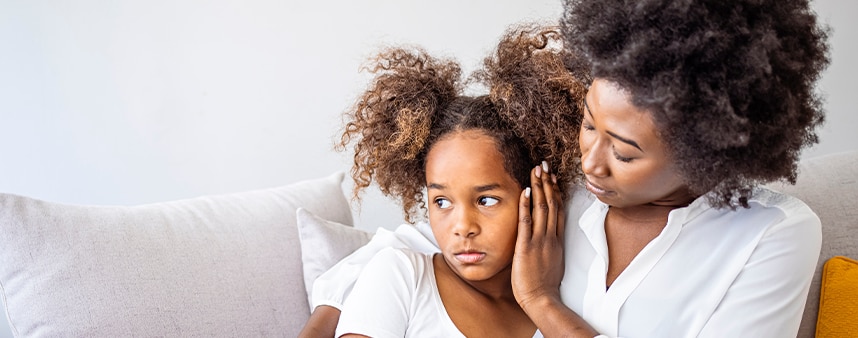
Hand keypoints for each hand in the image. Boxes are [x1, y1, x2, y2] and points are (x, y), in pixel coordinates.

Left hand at [512, 161, 565, 310]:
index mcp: (556, 241)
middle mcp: (550, 237)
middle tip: (544, 165)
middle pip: (552, 204)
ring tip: (536, 170)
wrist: (542, 300)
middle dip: (547, 183)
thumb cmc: (544, 286)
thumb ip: (549, 249)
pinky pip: (526, 222)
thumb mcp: (551, 263)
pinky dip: (526, 205)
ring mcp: (540, 241)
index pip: (558, 211)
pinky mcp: (527, 247)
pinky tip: (524, 190)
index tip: (553, 178)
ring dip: (539, 188)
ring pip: (542, 208)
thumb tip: (546, 242)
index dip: (555, 192)